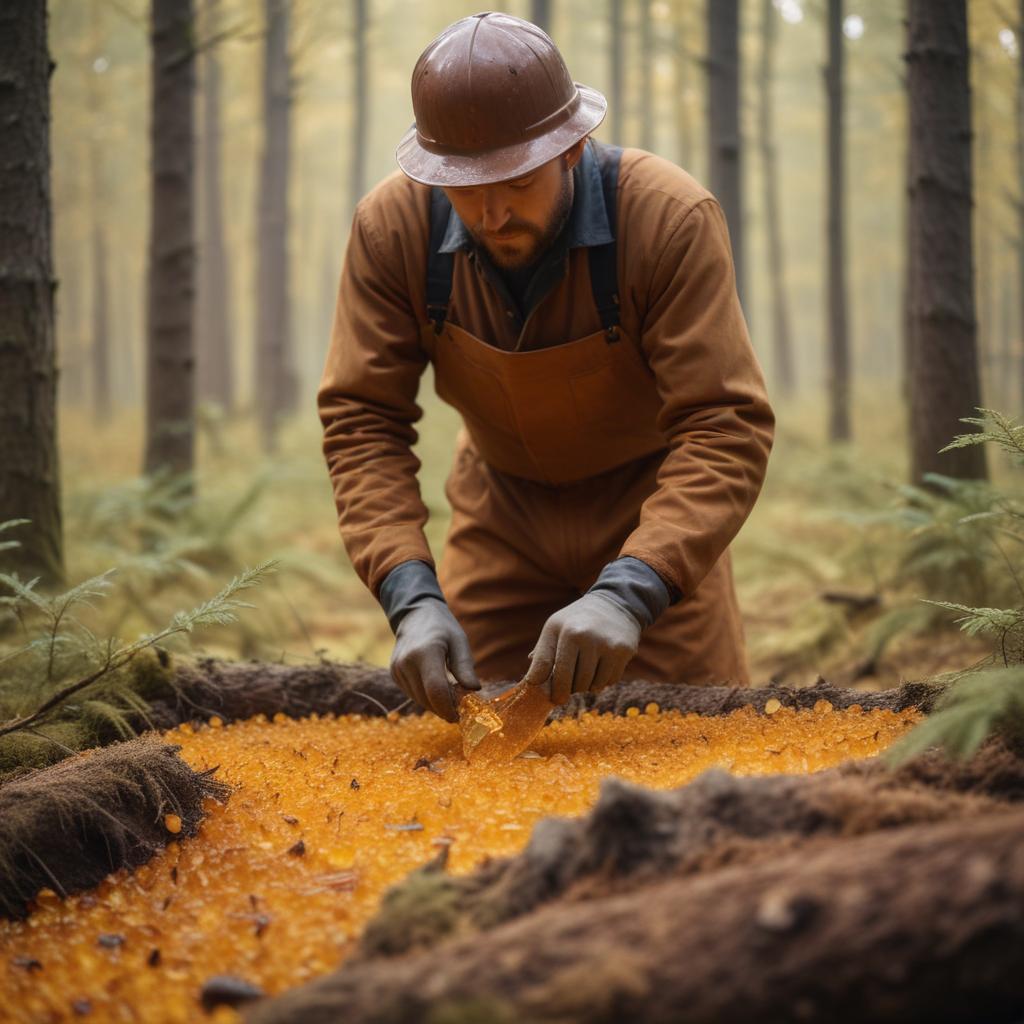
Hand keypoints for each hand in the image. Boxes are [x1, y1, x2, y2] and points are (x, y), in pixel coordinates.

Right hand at [390, 600, 480, 720]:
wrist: (414, 615)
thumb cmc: (442, 627)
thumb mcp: (459, 641)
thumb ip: (464, 666)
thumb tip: (474, 690)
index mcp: (425, 653)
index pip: (436, 690)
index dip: (448, 708)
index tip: (461, 716)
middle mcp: (406, 663)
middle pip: (427, 699)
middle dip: (444, 708)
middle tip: (460, 707)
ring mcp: (397, 669)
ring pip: (419, 700)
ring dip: (435, 704)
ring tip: (451, 696)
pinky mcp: (394, 674)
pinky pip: (412, 694)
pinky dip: (426, 696)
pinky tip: (436, 688)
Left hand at [521, 593, 640, 704]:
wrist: (615, 604)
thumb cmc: (578, 620)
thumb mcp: (556, 626)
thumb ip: (543, 652)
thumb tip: (532, 681)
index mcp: (563, 629)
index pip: (546, 665)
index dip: (542, 684)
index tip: (548, 697)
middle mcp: (584, 635)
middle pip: (570, 682)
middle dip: (566, 690)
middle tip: (566, 690)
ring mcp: (605, 644)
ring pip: (590, 685)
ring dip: (585, 686)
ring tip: (584, 673)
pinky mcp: (623, 651)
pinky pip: (608, 682)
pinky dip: (602, 682)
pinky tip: (601, 668)